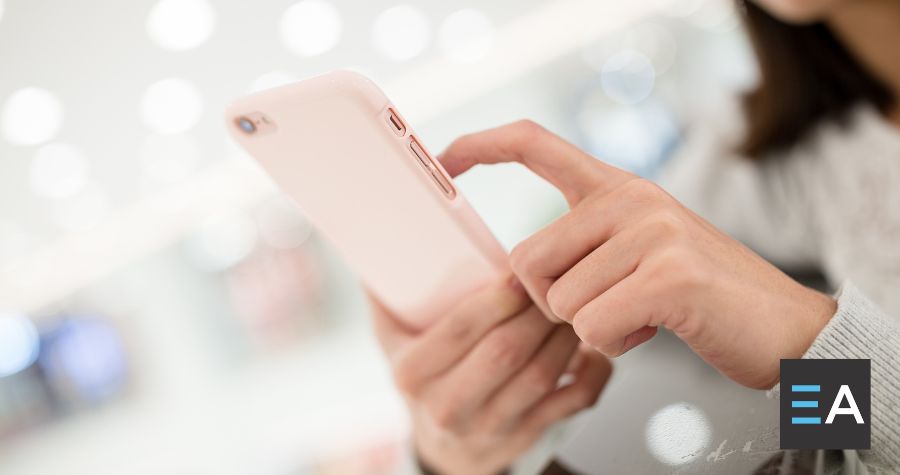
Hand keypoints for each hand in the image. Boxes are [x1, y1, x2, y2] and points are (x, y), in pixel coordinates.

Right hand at [370, 276, 611, 474]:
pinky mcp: (524, 438)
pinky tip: (592, 347)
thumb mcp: (393, 341)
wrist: (444, 450)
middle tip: (557, 281)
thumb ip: (387, 294)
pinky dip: (593, 373)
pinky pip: (571, 403)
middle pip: (505, 351)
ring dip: (565, 335)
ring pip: (540, 376)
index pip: (458, 329)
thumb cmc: (425, 378)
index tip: (519, 271)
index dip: (495, 298)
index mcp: (412, 372)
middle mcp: (447, 406)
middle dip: (537, 312)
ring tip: (574, 305)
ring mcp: (488, 427)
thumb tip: (380, 235)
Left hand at [440, 120, 835, 388]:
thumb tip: (515, 271)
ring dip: (592, 326)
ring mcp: (652, 231)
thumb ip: (582, 246)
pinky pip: (592, 326)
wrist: (783, 326)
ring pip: (558, 301)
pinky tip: (653, 328)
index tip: (445, 158)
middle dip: (554, 303)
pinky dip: (615, 343)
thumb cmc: (698, 298)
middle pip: (526, 261)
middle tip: (607, 305)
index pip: (536, 143)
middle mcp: (630, 198)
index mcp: (617, 187)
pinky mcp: (669, 274)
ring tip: (643, 313)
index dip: (482, 144)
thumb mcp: (635, 254)